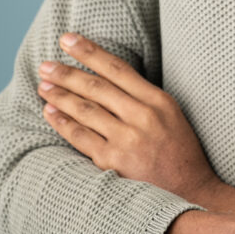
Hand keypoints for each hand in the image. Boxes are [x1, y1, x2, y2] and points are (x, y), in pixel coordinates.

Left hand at [36, 32, 224, 208]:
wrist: (191, 194)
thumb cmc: (180, 153)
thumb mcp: (171, 115)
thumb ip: (144, 97)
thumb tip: (108, 79)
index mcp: (159, 100)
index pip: (118, 68)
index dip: (90, 51)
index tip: (69, 39)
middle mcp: (143, 116)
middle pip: (97, 87)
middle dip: (67, 73)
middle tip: (46, 64)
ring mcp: (128, 139)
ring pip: (86, 110)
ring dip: (61, 96)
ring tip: (44, 86)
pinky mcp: (114, 162)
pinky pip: (82, 137)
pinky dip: (63, 123)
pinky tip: (51, 113)